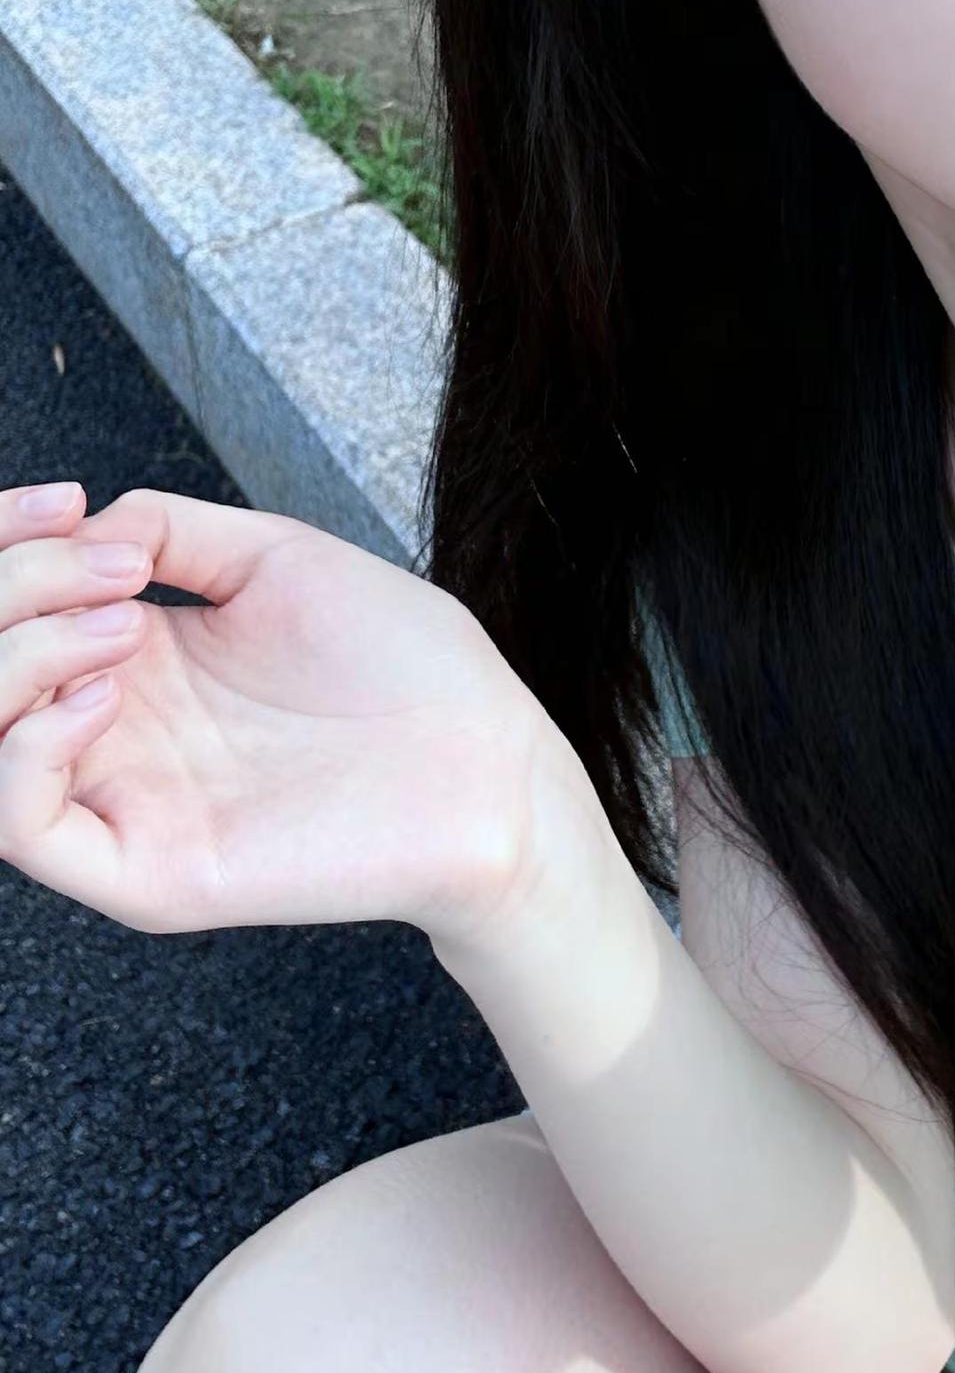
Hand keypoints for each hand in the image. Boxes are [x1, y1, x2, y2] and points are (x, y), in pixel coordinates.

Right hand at [0, 482, 605, 950]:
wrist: (489, 760)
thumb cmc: (405, 666)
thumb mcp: (275, 559)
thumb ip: (169, 530)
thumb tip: (81, 523)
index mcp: (135, 661)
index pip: (9, 613)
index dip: (6, 550)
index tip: (57, 502)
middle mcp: (112, 733)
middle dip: (4, 593)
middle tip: (94, 563)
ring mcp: (125, 804)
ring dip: (10, 663)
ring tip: (114, 626)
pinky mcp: (149, 870)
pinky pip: (25, 828)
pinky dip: (26, 751)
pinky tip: (104, 695)